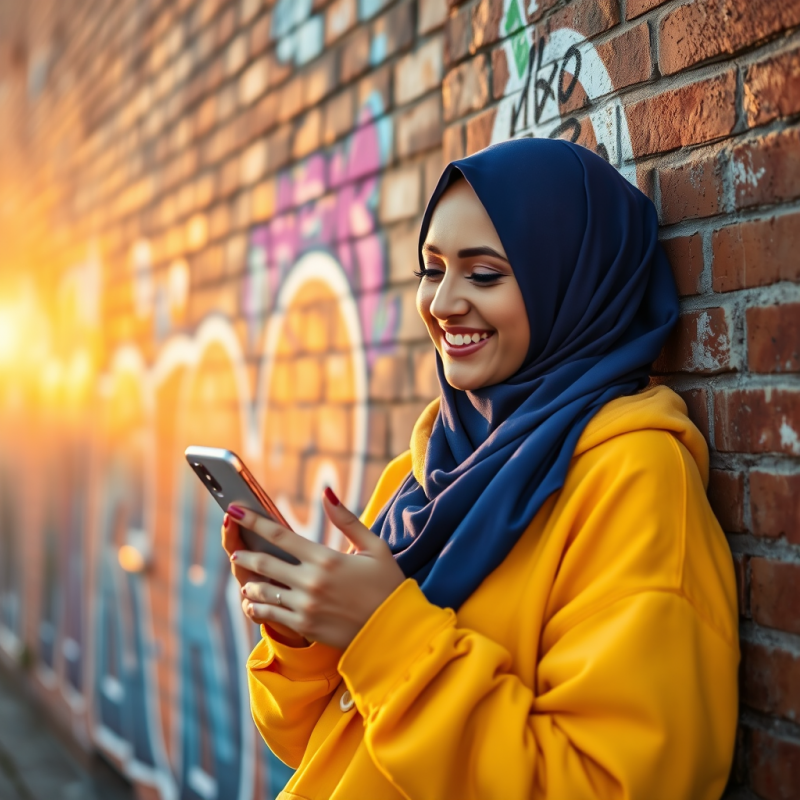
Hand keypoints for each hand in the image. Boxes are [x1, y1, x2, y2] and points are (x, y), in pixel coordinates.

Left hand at [227, 488, 405, 650]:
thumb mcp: (375, 547)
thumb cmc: (387, 585)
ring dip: (250, 582)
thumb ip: (347, 520)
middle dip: (245, 553)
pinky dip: (257, 606)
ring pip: (264, 591)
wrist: (394, 631)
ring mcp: (305, 606)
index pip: (280, 535)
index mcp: (326, 558)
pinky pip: (270, 615)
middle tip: (234, 548)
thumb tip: (326, 493)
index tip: (235, 510)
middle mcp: (311, 581)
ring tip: (246, 578)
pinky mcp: (305, 626)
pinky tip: (253, 602)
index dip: (254, 521)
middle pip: (265, 562)